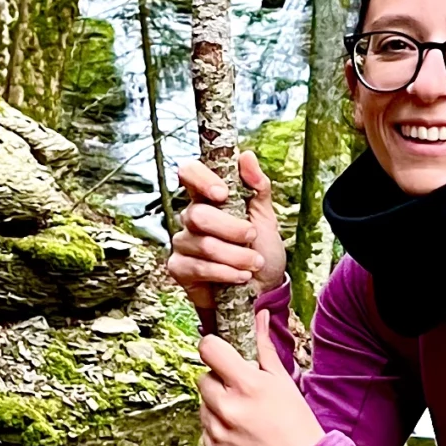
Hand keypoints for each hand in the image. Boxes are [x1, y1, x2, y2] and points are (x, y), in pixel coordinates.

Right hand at [167, 151, 286, 316]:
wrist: (262, 290)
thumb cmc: (261, 250)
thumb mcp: (266, 217)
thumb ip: (258, 187)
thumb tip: (247, 156)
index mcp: (209, 198)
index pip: (190, 173)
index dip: (202, 179)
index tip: (223, 194)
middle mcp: (191, 217)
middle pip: (198, 214)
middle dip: (232, 229)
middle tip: (252, 236)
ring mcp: (183, 243)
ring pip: (202, 243)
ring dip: (235, 255)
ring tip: (254, 263)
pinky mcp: (179, 268)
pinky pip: (198, 267)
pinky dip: (225, 273)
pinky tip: (240, 277)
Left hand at [198, 311, 324, 445]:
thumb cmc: (297, 424)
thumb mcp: (283, 382)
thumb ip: (265, 348)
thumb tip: (260, 316)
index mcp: (247, 384)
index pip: (208, 350)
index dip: (213, 349)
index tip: (221, 356)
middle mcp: (228, 407)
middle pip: (203, 379)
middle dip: (219, 383)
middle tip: (242, 395)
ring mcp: (218, 433)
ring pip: (203, 407)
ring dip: (218, 409)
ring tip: (245, 420)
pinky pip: (206, 433)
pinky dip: (219, 433)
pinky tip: (241, 438)